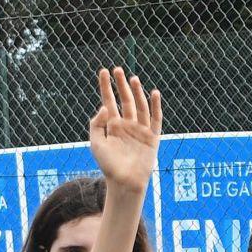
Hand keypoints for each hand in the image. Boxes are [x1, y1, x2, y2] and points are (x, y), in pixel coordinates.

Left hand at [87, 66, 162, 195]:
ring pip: (140, 106)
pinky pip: (155, 119)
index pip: (109, 101)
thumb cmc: (109, 166)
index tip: (103, 72)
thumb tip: (105, 106)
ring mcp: (140, 130)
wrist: (125, 182)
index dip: (106, 86)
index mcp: (113, 126)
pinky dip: (155, 106)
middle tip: (117, 69)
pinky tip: (154, 93)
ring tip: (133, 79)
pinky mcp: (152, 138)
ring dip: (137, 92)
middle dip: (121, 85)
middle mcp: (127, 125)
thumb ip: (97, 124)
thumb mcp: (96, 144)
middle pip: (125, 100)